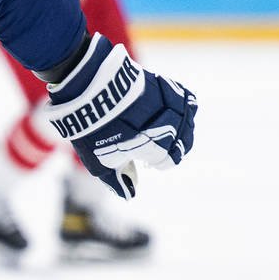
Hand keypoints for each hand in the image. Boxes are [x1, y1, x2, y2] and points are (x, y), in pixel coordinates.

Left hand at [44, 35, 195, 197]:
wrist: (90, 87)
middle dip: (172, 146)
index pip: (171, 160)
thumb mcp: (99, 161)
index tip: (148, 161)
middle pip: (183, 141)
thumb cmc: (93, 128)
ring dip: (180, 126)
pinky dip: (182, 104)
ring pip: (188, 119)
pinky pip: (184, 97)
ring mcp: (170, 104)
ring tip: (165, 128)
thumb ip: (117, 180)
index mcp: (157, 147)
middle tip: (154, 145)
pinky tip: (173, 108)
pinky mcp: (165, 84)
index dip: (159, 162)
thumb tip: (130, 195)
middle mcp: (170, 127)